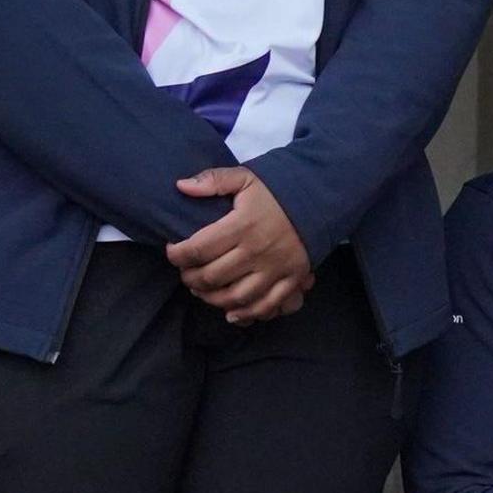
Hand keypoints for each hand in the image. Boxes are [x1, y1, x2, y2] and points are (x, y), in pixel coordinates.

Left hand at [169, 167, 312, 322]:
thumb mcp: (244, 178)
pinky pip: (266, 305)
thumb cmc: (275, 192)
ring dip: (212, 299)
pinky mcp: (292, 279)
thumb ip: (212, 180)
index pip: (198, 249)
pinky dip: (246, 313)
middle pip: (212, 277)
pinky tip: (231, 313)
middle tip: (186, 273)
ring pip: (236, 296)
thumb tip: (181, 186)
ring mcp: (275, 268)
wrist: (318, 200)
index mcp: (242, 225)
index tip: (174, 251)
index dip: (178, 255)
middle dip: (190, 278)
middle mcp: (257, 250)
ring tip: (203, 291)